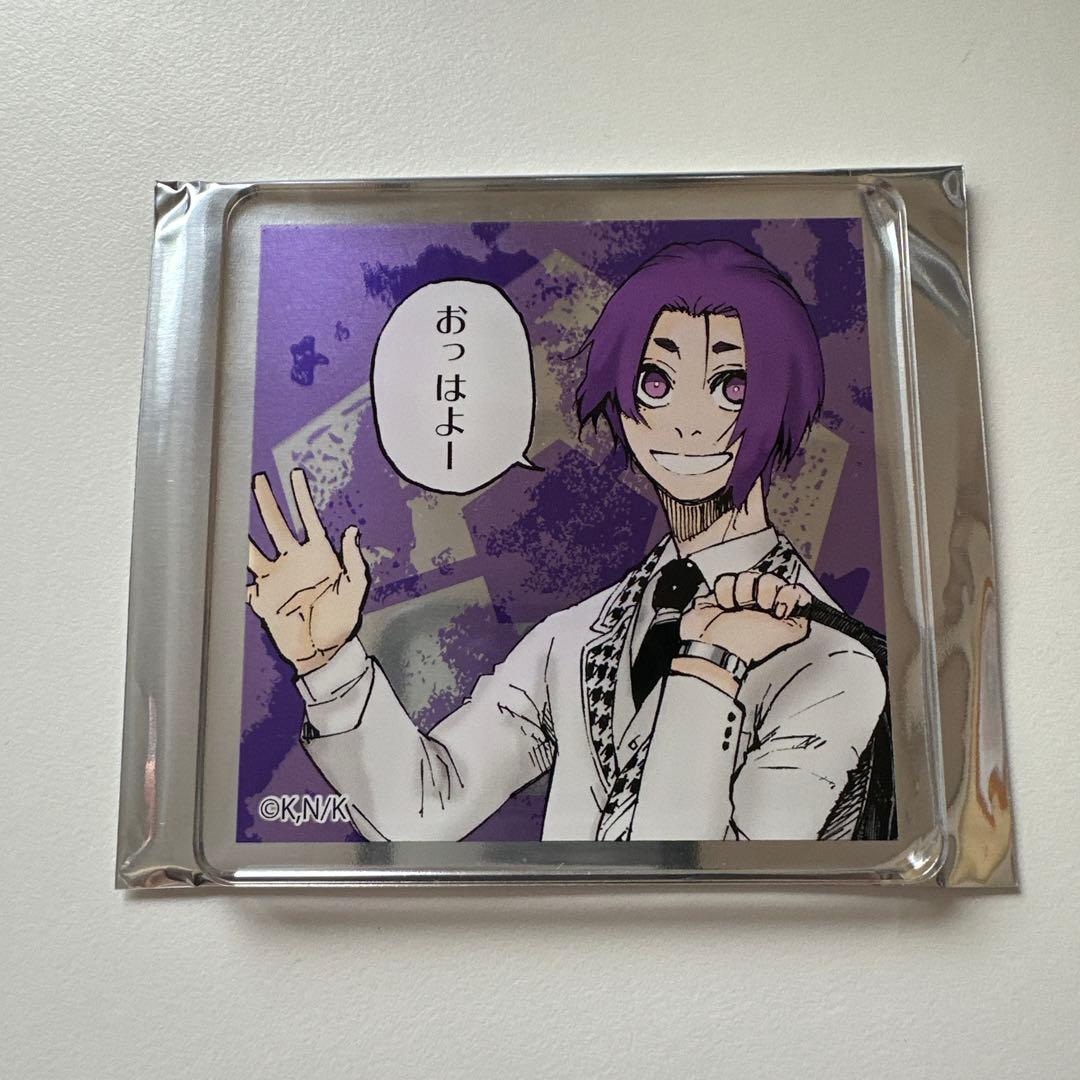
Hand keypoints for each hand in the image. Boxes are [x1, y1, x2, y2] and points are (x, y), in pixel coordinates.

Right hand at [247, 468, 368, 675]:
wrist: (324, 649)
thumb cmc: (341, 619)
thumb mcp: (354, 588)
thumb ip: (353, 560)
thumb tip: (351, 531)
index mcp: (318, 555)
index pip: (308, 519)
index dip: (301, 497)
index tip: (295, 475)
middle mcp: (294, 561)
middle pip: (277, 524)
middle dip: (267, 502)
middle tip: (258, 479)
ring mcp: (277, 577)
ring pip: (256, 546)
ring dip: (245, 529)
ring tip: (229, 510)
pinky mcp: (263, 596)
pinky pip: (244, 579)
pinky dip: (233, 570)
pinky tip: (220, 554)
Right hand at [679, 571, 810, 665]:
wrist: (718, 649)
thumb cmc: (750, 647)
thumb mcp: (790, 634)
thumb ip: (804, 617)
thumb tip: (807, 602)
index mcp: (780, 611)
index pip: (792, 588)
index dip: (787, 594)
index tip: (780, 609)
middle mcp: (762, 603)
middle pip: (770, 577)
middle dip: (764, 592)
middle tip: (760, 608)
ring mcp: (742, 597)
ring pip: (748, 575)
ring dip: (743, 594)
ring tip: (739, 608)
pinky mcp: (722, 593)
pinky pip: (727, 579)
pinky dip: (725, 593)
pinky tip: (726, 606)